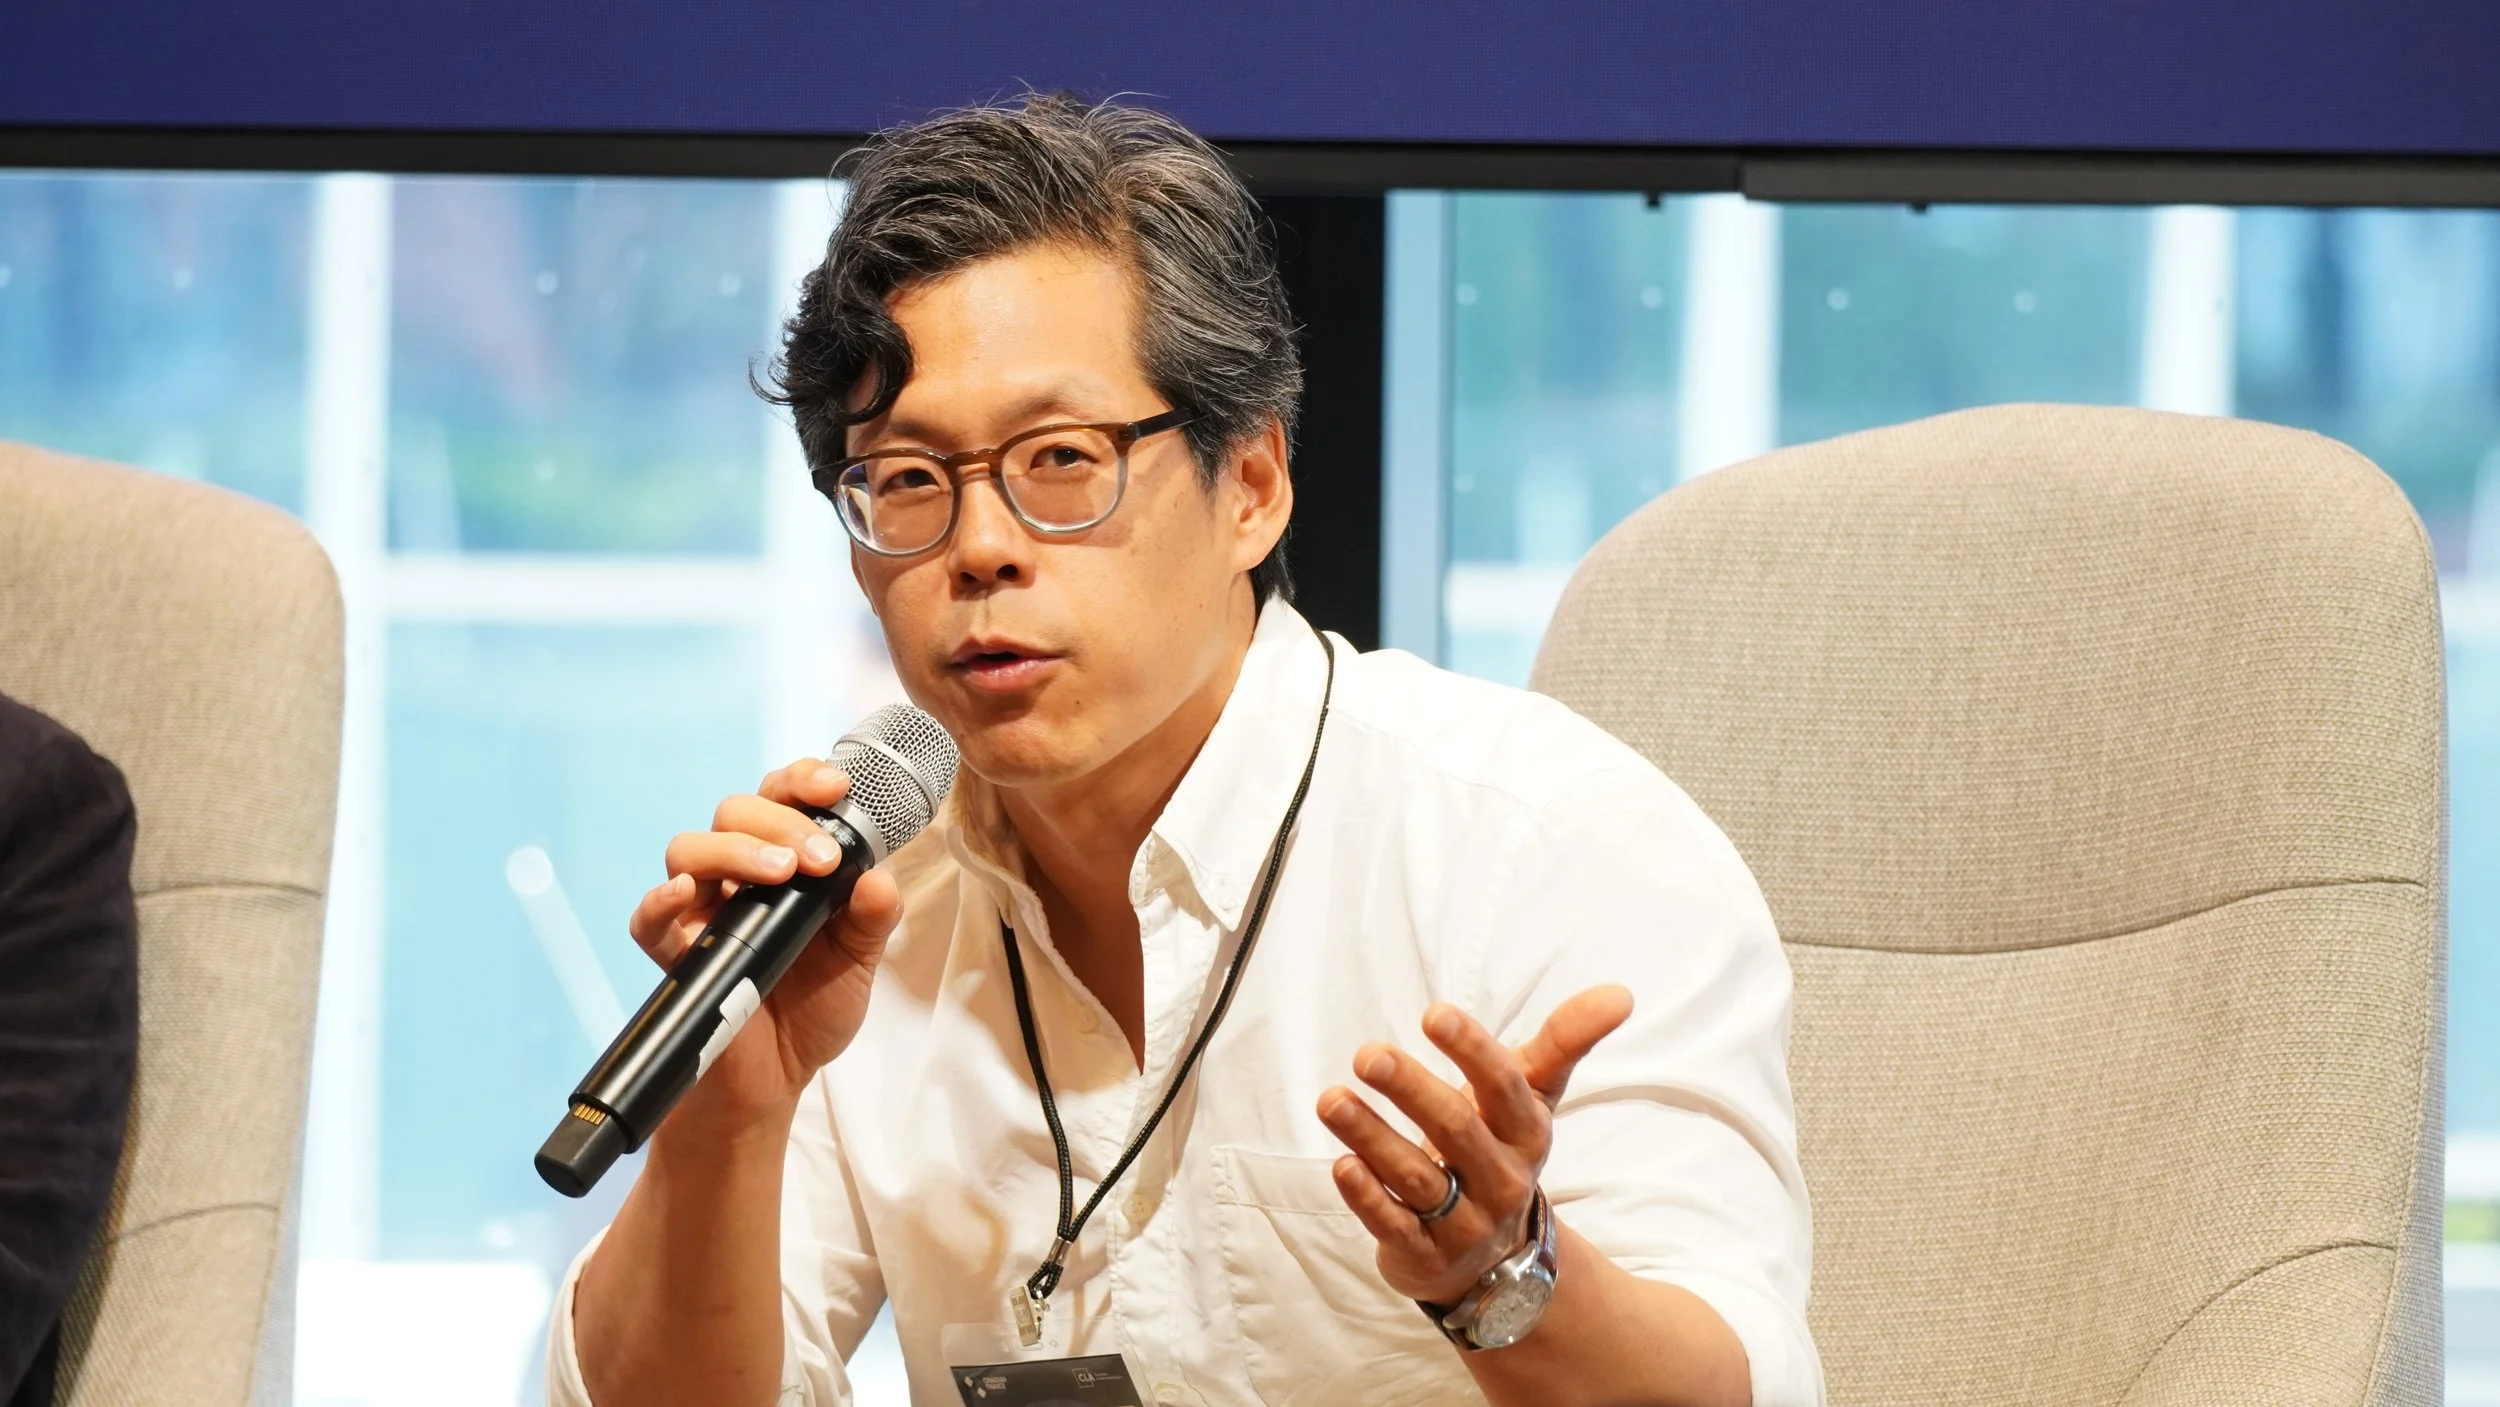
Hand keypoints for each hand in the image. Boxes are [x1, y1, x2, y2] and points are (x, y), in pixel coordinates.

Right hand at [626, 757, 904, 1136]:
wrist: (778, 1078)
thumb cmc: (814, 1006)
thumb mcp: (860, 960)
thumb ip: (872, 917)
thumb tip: (879, 877)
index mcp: (784, 862)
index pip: (782, 798)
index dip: (803, 779)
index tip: (837, 786)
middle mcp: (737, 876)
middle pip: (735, 812)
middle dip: (780, 821)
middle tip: (820, 858)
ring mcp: (701, 913)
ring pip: (689, 849)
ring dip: (733, 849)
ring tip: (779, 873)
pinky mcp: (674, 955)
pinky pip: (649, 919)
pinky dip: (662, 902)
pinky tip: (687, 895)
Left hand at [1317, 985, 1633, 1305]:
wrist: (1496, 1255)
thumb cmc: (1501, 1146)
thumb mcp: (1533, 1095)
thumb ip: (1565, 1040)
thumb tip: (1620, 993)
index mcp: (1526, 1131)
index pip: (1505, 1086)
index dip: (1473, 1049)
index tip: (1435, 1014)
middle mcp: (1500, 1178)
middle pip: (1457, 1130)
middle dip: (1412, 1091)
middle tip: (1369, 1056)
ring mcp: (1463, 1221)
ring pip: (1417, 1178)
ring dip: (1371, 1137)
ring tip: (1332, 1100)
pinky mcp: (1423, 1254)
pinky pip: (1395, 1225)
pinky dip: (1366, 1196)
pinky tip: (1341, 1163)